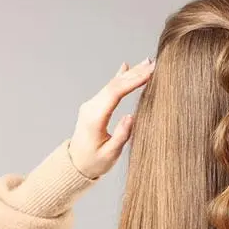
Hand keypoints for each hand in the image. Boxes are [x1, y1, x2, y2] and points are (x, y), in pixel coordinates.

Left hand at [68, 57, 155, 178]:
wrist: (75, 165)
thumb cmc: (93, 162)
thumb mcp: (110, 154)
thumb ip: (121, 136)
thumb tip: (131, 116)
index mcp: (94, 118)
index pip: (115, 93)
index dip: (133, 81)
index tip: (149, 73)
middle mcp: (91, 107)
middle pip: (114, 84)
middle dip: (135, 73)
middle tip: (153, 63)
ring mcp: (91, 105)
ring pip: (112, 84)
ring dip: (130, 73)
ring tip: (147, 63)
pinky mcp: (95, 106)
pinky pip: (109, 89)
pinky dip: (120, 78)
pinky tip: (126, 67)